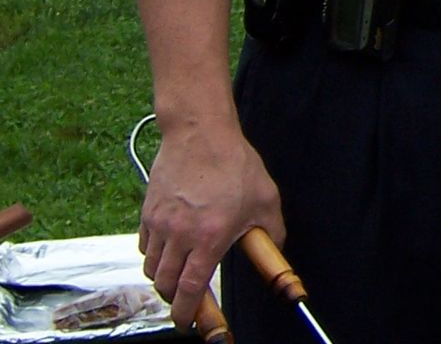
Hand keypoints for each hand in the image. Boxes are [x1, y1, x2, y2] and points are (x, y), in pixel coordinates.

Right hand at [139, 122, 282, 330]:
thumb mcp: (265, 199)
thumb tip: (276, 253)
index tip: (188, 325)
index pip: (189, 290)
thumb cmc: (236, 165)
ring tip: (181, 271)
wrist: (201, 134)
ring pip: (152, 267)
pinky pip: (145, 246)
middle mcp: (179, 235)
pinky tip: (170, 247)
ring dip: (164, 277)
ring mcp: (160, 224)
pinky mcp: (147, 212)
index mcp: (209, 238)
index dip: (187, 314)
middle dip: (175, 298)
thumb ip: (271, 233)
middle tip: (187, 300)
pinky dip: (154, 255)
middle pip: (165, 285)